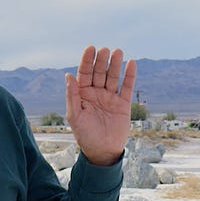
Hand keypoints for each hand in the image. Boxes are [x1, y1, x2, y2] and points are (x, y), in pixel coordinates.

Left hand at [65, 45, 136, 165]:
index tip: (91, 48)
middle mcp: (96, 93)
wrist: (102, 152)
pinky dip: (129, 76)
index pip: (84, 73)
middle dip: (102, 61)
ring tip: (118, 52)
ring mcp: (110, 97)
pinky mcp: (123, 104)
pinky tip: (131, 63)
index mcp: (82, 94)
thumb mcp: (75, 115)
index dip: (87, 60)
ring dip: (115, 64)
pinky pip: (126, 87)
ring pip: (113, 77)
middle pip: (99, 72)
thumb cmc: (85, 135)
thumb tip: (68, 75)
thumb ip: (72, 95)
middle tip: (105, 50)